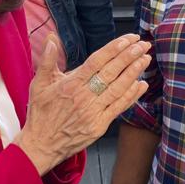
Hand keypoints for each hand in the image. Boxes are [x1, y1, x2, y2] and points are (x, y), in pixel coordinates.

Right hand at [17, 34, 149, 174]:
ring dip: (134, 73)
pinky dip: (132, 95)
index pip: (97, 61)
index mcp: (71, 83)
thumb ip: (47, 60)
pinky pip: (119, 107)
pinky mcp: (99, 125)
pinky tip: (142, 84)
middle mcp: (84, 96)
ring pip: (118, 88)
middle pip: (111, 72)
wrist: (41, 145)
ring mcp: (93, 112)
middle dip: (130, 56)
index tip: (128, 39)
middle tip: (143, 44)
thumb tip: (51, 38)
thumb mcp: (38, 84)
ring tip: (146, 59)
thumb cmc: (40, 114)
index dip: (114, 48)